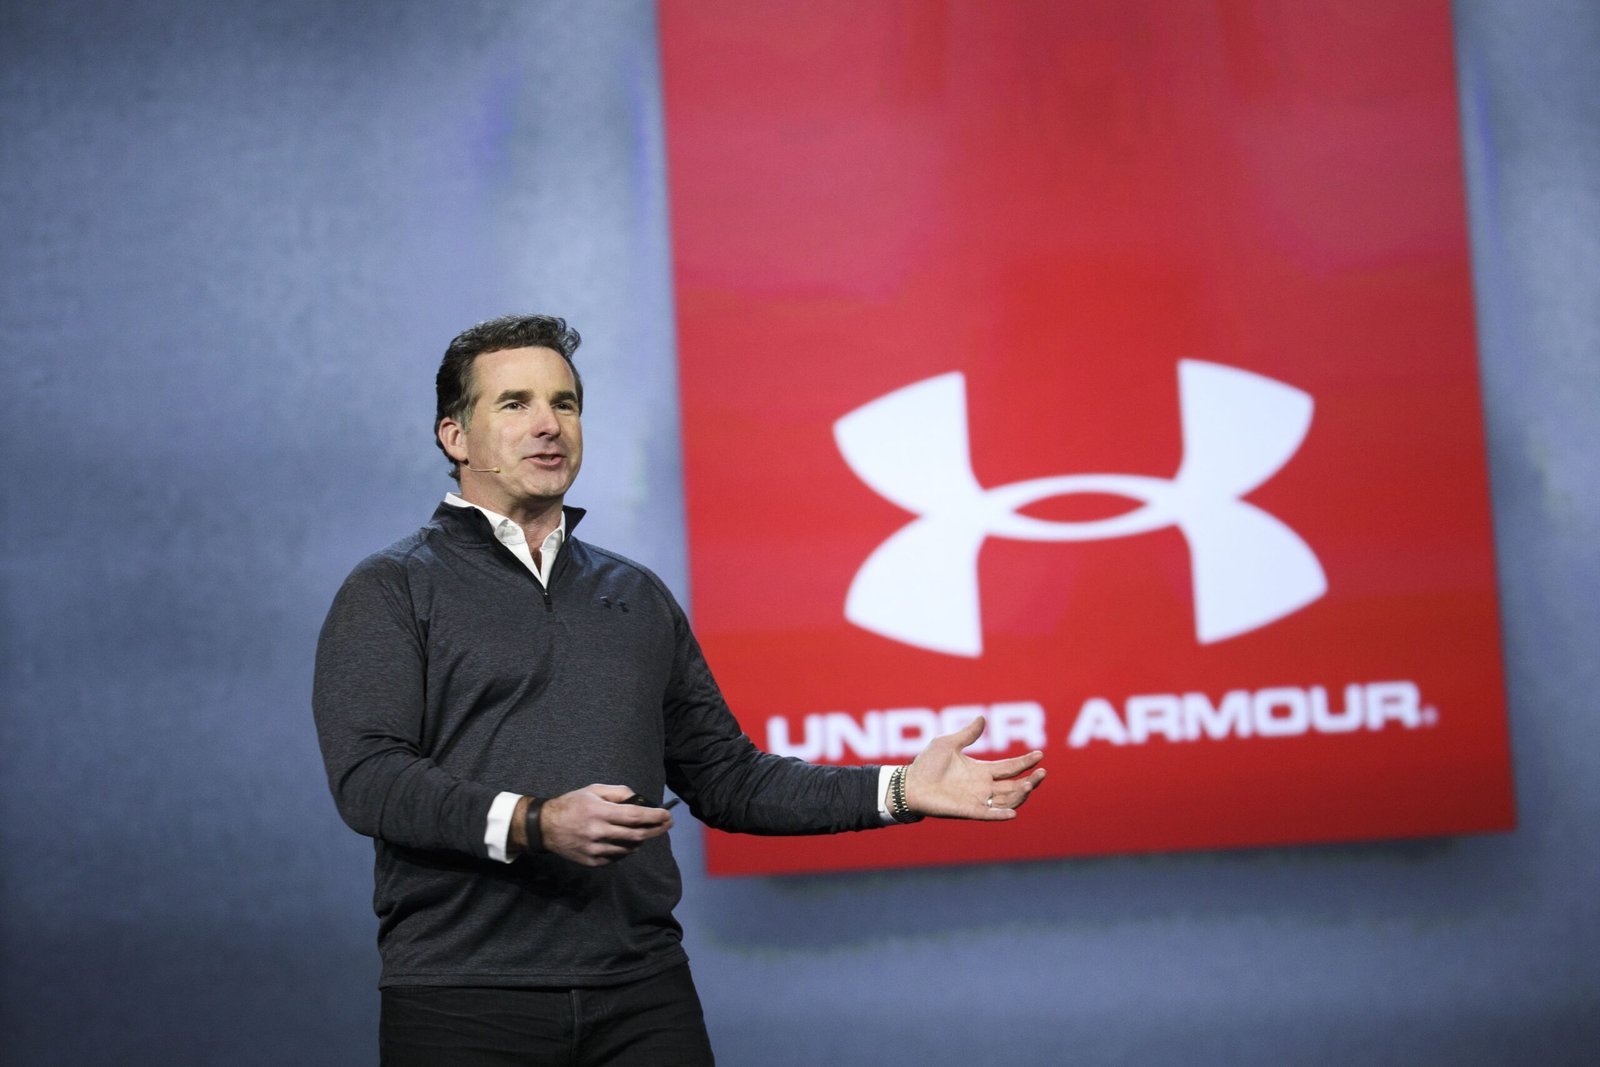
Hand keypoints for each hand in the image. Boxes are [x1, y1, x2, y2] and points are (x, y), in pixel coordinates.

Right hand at [528, 784, 673, 866]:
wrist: (545, 828)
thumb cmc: (572, 804)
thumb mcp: (593, 790)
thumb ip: (618, 793)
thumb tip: (640, 800)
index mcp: (599, 812)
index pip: (635, 816)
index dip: (655, 816)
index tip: (667, 815)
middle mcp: (598, 832)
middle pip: (637, 834)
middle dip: (656, 829)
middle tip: (667, 824)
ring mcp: (595, 849)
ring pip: (629, 848)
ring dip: (641, 839)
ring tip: (645, 832)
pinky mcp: (592, 862)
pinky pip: (617, 857)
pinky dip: (625, 849)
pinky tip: (626, 841)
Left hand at [903, 716, 1044, 820]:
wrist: (909, 784)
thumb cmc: (926, 764)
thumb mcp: (948, 743)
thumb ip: (967, 734)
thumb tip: (982, 718)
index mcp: (981, 770)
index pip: (1010, 767)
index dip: (1025, 762)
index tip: (1040, 755)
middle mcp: (983, 786)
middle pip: (1014, 785)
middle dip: (1030, 780)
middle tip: (1042, 772)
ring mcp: (977, 800)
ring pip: (1007, 800)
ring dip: (1020, 794)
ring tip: (1030, 784)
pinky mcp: (968, 811)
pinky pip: (988, 815)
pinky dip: (1001, 815)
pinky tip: (1013, 813)